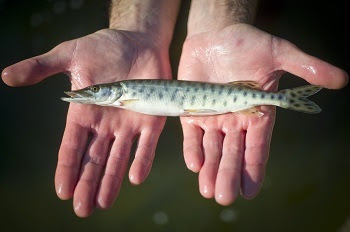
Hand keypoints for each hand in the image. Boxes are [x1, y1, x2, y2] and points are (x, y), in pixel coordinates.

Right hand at [2, 29, 170, 216]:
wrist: (137, 41)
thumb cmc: (103, 48)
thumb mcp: (69, 54)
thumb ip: (42, 67)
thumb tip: (7, 76)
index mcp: (85, 113)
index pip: (72, 146)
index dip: (67, 168)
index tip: (62, 190)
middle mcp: (105, 124)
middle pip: (94, 159)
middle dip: (88, 184)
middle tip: (83, 209)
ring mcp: (129, 124)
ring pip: (118, 158)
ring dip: (111, 180)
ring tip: (104, 203)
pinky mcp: (151, 119)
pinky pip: (146, 144)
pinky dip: (141, 159)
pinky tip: (135, 178)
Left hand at [178, 23, 347, 204]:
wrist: (218, 35)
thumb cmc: (250, 44)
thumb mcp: (280, 53)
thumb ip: (306, 66)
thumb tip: (341, 79)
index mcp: (258, 113)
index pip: (257, 146)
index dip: (254, 168)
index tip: (250, 191)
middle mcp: (235, 121)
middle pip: (233, 153)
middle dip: (229, 174)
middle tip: (225, 197)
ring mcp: (213, 117)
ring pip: (212, 149)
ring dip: (210, 169)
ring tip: (209, 191)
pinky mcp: (193, 110)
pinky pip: (192, 134)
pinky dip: (192, 149)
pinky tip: (195, 165)